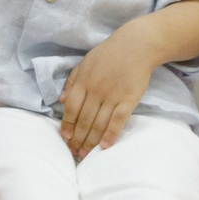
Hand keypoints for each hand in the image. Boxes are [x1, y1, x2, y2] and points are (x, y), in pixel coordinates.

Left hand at [60, 29, 155, 157]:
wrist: (137, 45)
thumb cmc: (109, 54)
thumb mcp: (85, 62)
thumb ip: (72, 81)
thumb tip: (61, 101)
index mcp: (84, 80)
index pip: (71, 108)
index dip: (67, 125)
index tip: (65, 138)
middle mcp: (96, 90)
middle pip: (84, 120)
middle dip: (78, 139)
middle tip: (74, 152)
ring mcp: (113, 95)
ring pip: (99, 123)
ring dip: (91, 141)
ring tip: (85, 154)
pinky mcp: (129, 99)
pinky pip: (118, 120)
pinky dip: (111, 135)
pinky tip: (104, 147)